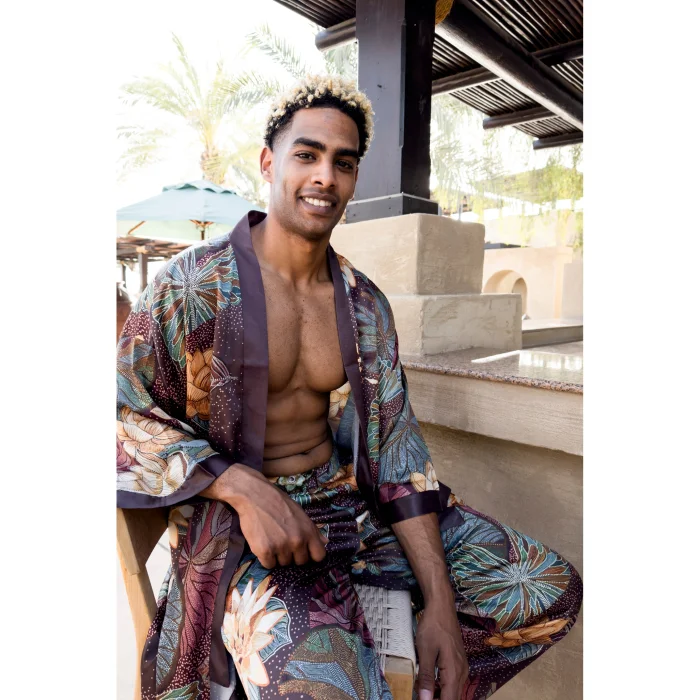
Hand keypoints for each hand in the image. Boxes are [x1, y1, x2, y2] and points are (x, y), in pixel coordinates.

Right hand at [200, 464, 327, 568]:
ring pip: (283, 564)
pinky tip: (263, 543)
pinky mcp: (265, 551)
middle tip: (283, 541)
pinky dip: (265, 558)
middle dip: (293, 555)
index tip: (304, 551)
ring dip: (278, 556)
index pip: (319, 556)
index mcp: (309, 531)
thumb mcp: (300, 513)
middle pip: (300, 562)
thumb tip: (326, 543)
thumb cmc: (278, 502)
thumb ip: (313, 530)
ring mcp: (282, 547)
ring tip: (271, 538)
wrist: (254, 495)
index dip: (311, 554)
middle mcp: (298, 541)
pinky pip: (269, 565)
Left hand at [416, 603, 468, 699]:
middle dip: (439, 699)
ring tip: (424, 692)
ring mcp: (462, 666)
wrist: (442, 606)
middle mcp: (462, 671)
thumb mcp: (425, 651)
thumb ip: (427, 678)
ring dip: (441, 694)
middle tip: (423, 696)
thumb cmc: (433, 625)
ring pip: (454, 690)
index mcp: (454, 671)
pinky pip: (453, 681)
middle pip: (454, 697)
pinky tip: (431, 684)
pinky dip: (443, 686)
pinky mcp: (459, 661)